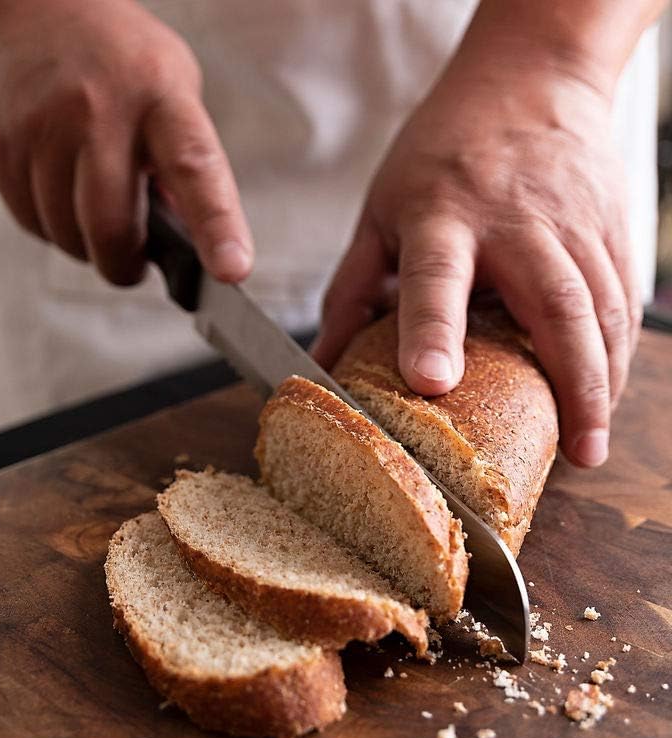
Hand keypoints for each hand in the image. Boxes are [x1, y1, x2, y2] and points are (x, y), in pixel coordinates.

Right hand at [0, 0, 252, 284]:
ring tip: (89, 208)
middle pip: (110, 226)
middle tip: (130, 265)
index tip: (232, 270)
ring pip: (64, 234)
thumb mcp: (169, 88)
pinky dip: (50, 226)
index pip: (194, 167)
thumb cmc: (114, 58)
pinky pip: (30, 222)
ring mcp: (40, 127)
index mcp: (158, 94)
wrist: (26, 6)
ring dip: (83, 244)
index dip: (217, 226)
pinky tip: (57, 193)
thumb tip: (184, 238)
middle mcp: (96, 108)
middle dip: (123, 264)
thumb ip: (180, 160)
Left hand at [311, 54, 640, 467]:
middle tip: (571, 451)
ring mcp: (572, 222)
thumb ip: (352, 287)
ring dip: (602, 378)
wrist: (529, 77)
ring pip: (601, 307)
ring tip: (590, 441)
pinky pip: (621, 296)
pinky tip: (607, 391)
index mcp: (443, 213)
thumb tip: (324, 364)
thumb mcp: (380, 209)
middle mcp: (515, 221)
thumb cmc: (441, 151)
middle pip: (552, 302)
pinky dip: (618, 349)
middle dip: (568, 381)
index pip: (436, 276)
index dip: (433, 329)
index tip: (431, 380)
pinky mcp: (611, 226)